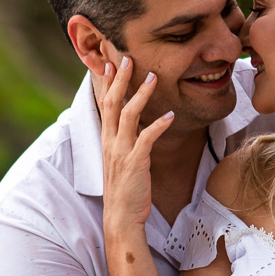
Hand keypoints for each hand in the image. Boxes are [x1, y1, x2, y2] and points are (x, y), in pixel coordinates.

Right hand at [99, 57, 173, 236]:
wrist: (121, 217)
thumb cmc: (125, 190)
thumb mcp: (121, 160)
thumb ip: (125, 141)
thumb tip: (135, 125)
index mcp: (106, 140)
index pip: (104, 105)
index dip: (107, 83)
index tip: (110, 62)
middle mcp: (110, 143)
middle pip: (112, 103)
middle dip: (119, 79)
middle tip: (127, 57)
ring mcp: (121, 152)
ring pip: (128, 115)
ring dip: (141, 94)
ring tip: (153, 77)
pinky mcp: (135, 163)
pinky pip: (146, 139)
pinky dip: (157, 125)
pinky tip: (170, 115)